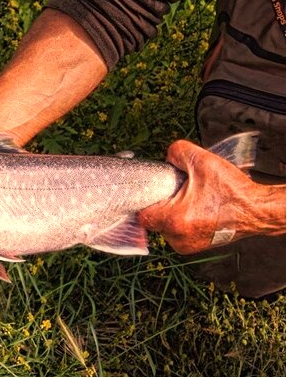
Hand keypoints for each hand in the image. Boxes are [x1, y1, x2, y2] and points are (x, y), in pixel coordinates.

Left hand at [138, 139, 285, 254]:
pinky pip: (177, 232)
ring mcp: (186, 245)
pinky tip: (195, 210)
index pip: (142, 215)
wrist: (257, 211)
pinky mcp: (194, 247)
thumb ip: (177, 152)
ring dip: (172, 213)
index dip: (145, 199)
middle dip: (162, 203)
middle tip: (179, 192)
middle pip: (153, 219)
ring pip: (164, 226)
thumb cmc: (233, 192)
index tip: (155, 190)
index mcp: (174, 220)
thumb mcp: (203, 162)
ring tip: (191, 201)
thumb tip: (167, 157)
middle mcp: (178, 238)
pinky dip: (181, 221)